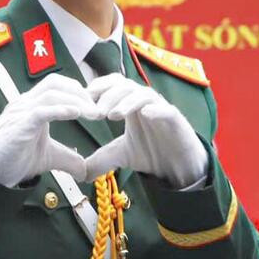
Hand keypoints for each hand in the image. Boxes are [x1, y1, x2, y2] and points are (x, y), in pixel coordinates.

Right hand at [0, 73, 100, 186]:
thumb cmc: (16, 159)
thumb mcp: (50, 157)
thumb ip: (68, 159)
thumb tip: (85, 171)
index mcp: (32, 105)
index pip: (56, 85)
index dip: (78, 91)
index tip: (95, 106)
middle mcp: (25, 103)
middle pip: (55, 83)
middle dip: (80, 93)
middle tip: (98, 110)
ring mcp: (20, 112)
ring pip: (50, 95)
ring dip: (76, 101)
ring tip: (94, 114)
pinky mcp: (19, 125)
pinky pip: (40, 111)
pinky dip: (60, 110)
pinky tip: (77, 114)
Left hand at [79, 74, 206, 186]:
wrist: (179, 167)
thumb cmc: (151, 153)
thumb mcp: (120, 156)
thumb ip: (100, 160)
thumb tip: (79, 174)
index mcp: (128, 105)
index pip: (111, 85)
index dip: (96, 90)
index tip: (81, 103)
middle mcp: (144, 102)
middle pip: (124, 85)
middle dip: (108, 95)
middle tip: (96, 112)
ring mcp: (160, 109)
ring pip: (143, 94)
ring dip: (126, 102)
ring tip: (112, 115)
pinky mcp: (176, 120)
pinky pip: (167, 110)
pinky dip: (156, 110)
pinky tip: (145, 114)